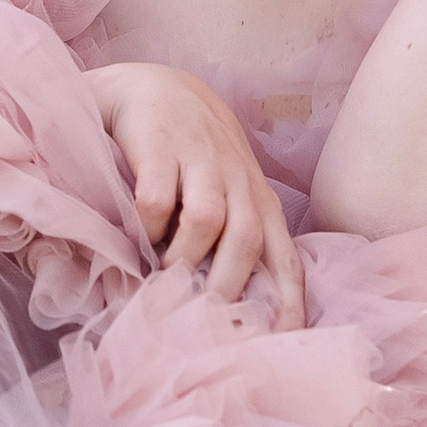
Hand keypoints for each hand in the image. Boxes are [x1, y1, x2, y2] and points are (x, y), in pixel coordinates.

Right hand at [89, 60, 305, 329]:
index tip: (284, 341)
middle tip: (204, 320)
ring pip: (208, 219)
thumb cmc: (192, 153)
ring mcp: (198, 157)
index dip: (288, 300)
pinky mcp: (158, 144)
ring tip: (164, 280)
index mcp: (258, 198)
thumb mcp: (225, 192)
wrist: (153, 85)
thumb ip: (233, 239)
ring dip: (184, 258)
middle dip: (227, 286)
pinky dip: (149, 226)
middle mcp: (236, 177)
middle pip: (246, 239)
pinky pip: (158, 198)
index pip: (284, 255)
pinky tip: (138, 235)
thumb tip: (235, 311)